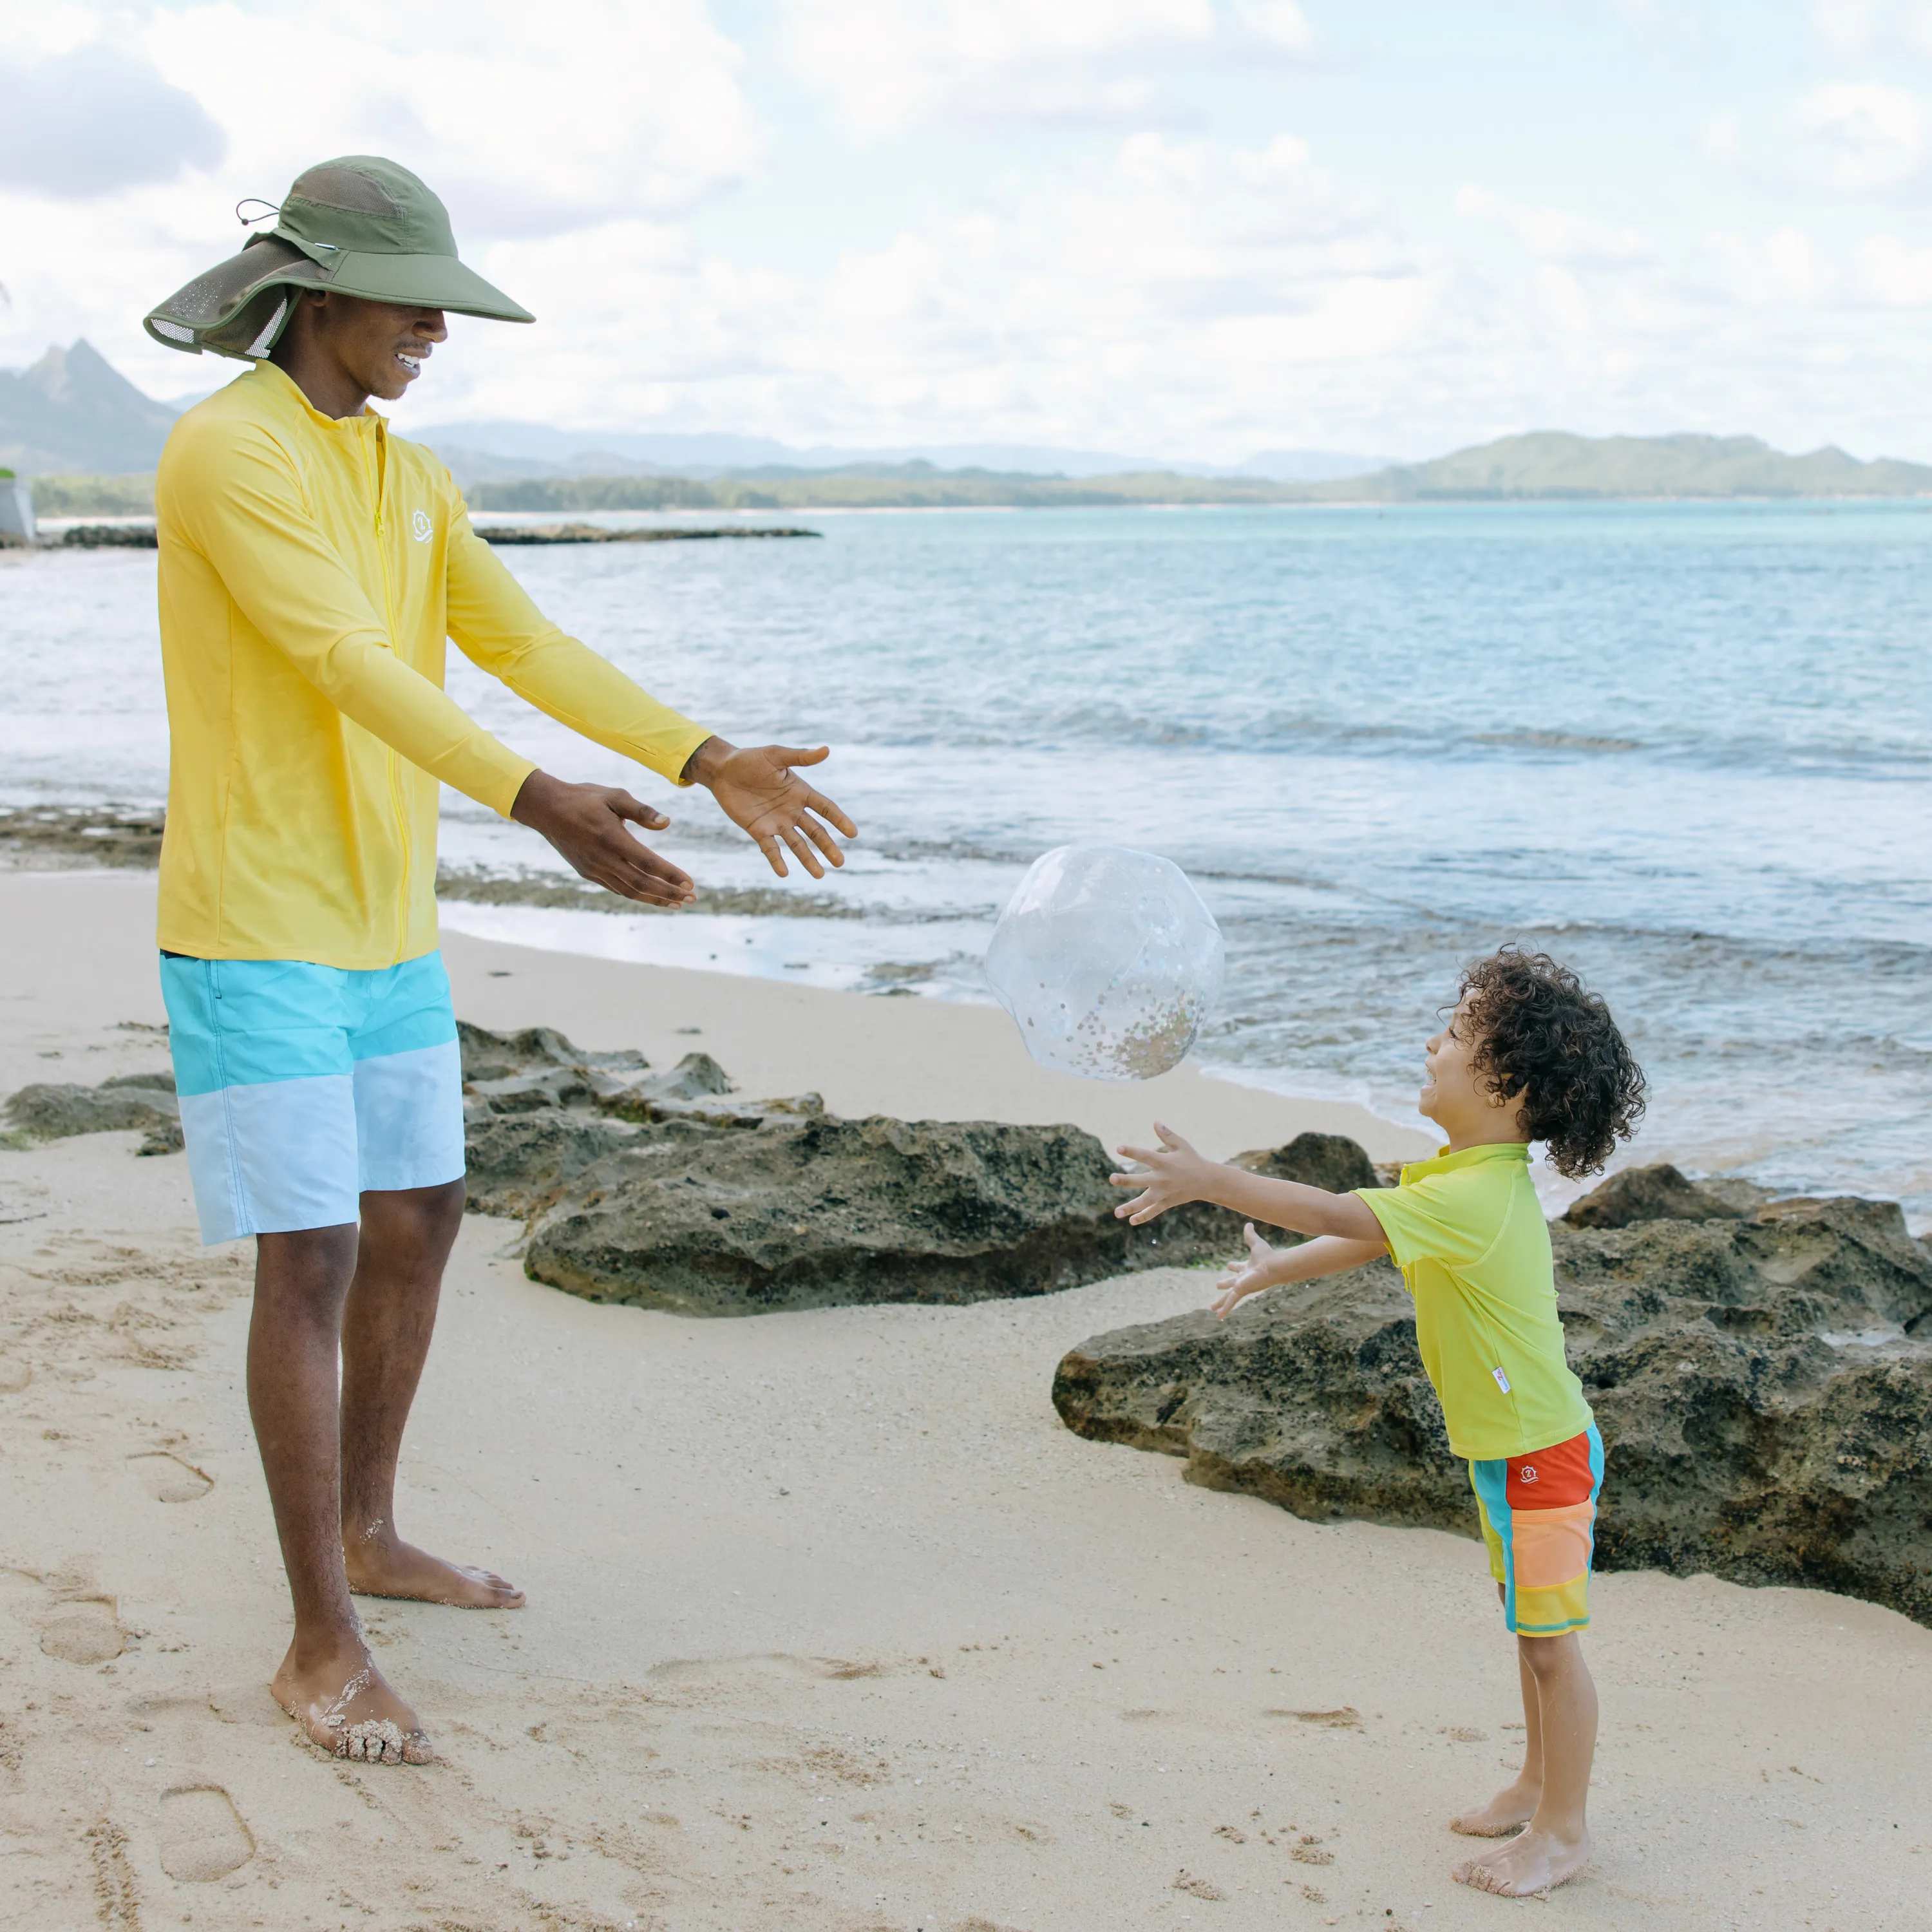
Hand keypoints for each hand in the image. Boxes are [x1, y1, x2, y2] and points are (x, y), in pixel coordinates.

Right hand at [510, 771, 695, 907]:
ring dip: (655, 899)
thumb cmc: (584, 798)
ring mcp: (594, 869)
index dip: (670, 875)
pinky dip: (636, 895)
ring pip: (629, 891)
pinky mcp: (588, 873)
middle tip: (691, 900)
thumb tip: (667, 823)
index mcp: (612, 838)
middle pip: (642, 883)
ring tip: (676, 904)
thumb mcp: (614, 796)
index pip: (648, 863)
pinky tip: (652, 896)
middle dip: (669, 893)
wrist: (546, 809)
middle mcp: (603, 858)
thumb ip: (642, 811)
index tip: (690, 884)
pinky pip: (616, 889)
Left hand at [683, 737, 857, 878]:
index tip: (852, 834)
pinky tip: (784, 873)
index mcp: (800, 792)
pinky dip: (777, 861)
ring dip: (808, 859)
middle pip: (815, 831)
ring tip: (819, 875)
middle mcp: (792, 810)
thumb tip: (826, 750)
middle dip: (827, 847)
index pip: (825, 808)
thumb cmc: (750, 760)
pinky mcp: (759, 830)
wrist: (723, 771)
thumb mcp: (776, 755)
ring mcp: (777, 822)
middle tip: (840, 863)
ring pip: (797, 844)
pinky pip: (771, 848)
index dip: (839, 820)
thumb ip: (800, 757)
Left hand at [1108, 1121, 1213, 1223]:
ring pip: (1145, 1201)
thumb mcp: (1181, 1145)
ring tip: (1116, 1212)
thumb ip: (1167, 1135)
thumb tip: (1155, 1121)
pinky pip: (1154, 1211)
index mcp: (1165, 1162)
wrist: (1208, 1181)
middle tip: (1111, 1178)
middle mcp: (1163, 1178)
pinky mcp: (1168, 1202)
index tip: (1118, 1148)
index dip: (1132, 1151)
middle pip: (1141, 1180)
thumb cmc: (1193, 1159)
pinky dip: (1144, 1216)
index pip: (1145, 1156)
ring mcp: (1165, 1192)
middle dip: (1125, 1180)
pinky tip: (1131, 1221)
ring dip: (1130, 1207)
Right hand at [1210, 1223, 1284, 1318]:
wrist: (1274, 1267)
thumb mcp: (1255, 1243)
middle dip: (1225, 1284)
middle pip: (1232, 1283)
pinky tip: (1218, 1317)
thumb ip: (1250, 1235)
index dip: (1233, 1267)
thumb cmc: (1267, 1256)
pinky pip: (1230, 1302)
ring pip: (1228, 1297)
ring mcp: (1242, 1287)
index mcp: (1247, 1268)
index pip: (1238, 1268)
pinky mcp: (1241, 1292)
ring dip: (1221, 1303)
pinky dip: (1224, 1310)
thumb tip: (1248, 1223)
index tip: (1228, 1265)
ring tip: (1213, 1309)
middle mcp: (1244, 1279)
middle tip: (1218, 1285)